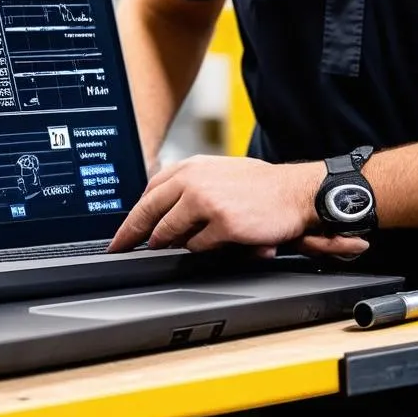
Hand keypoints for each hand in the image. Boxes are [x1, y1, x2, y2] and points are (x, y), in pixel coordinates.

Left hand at [108, 155, 368, 257]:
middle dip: (131, 235)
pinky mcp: (221, 223)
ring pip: (169, 232)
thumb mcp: (220, 173)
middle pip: (148, 212)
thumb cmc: (262, 186)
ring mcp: (205, 201)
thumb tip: (164, 213)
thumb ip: (191, 185)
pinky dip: (202, 250)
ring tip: (176, 248)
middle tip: (120, 249)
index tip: (121, 234)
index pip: (148, 192)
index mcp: (191, 166)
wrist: (296, 192)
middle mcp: (193, 180)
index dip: (132, 217)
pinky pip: (197, 246)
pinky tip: (215, 245)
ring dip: (169, 244)